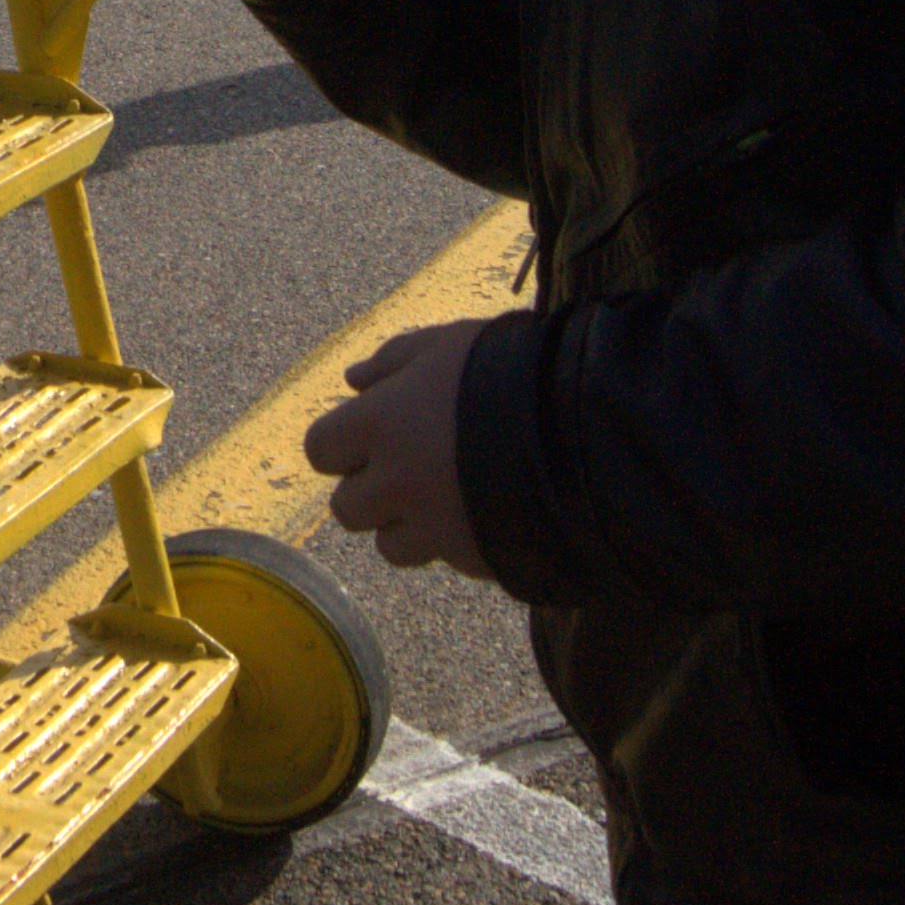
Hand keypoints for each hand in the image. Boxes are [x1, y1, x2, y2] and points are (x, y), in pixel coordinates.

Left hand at [303, 317, 491, 574]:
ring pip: (391, 546)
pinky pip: (446, 558)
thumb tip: (353, 378)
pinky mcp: (472, 560)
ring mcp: (432, 528)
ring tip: (453, 492)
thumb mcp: (450, 343)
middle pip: (348, 508)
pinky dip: (457, 541)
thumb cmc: (509, 370)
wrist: (585, 430)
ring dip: (410, 525)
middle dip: (373, 491)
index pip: (319, 451)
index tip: (374, 435)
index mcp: (376, 425)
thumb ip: (395, 359)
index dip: (344, 445)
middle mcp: (393, 484)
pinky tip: (488, 507)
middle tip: (413, 467)